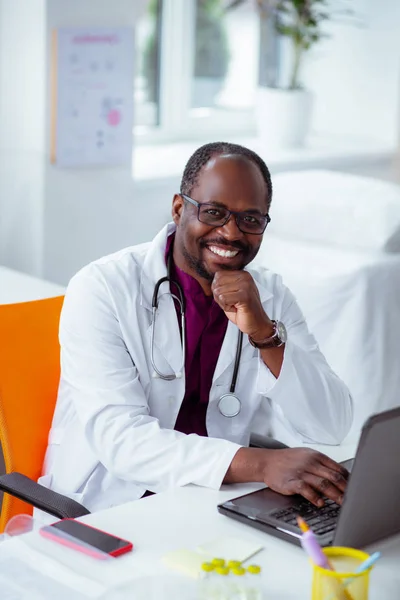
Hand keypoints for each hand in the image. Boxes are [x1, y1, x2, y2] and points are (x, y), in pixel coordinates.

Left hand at [211, 271, 272, 338]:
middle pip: (217, 283)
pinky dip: (227, 308)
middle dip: (220, 296)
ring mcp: (246, 286)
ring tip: (236, 306)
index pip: (218, 275)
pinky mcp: (245, 296)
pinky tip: (237, 309)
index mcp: (242, 274)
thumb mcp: (231, 293)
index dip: (218, 289)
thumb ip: (223, 284)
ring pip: (218, 292)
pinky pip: (223, 299)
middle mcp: (245, 277)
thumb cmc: (243, 310)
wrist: (256, 324)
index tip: (230, 296)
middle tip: (232, 302)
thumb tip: (212, 280)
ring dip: (224, 303)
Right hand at [225, 447, 348, 506]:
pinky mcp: (292, 482)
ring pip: (323, 484)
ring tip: (342, 503)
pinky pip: (306, 490)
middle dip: (346, 490)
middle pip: (334, 477)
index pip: (338, 469)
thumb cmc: (288, 460)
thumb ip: (323, 465)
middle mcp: (311, 463)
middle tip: (354, 499)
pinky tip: (320, 503)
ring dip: (335, 495)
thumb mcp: (307, 456)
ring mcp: (301, 472)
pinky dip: (315, 497)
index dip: (349, 480)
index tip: (356, 489)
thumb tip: (342, 476)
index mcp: (317, 456)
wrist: (267, 461)